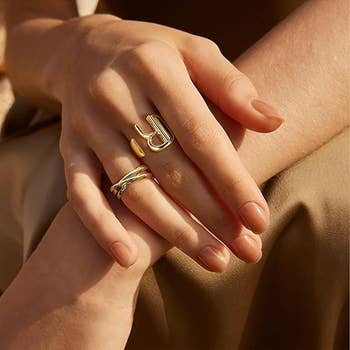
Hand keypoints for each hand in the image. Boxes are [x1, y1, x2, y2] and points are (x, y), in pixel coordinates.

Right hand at [54, 14, 282, 271]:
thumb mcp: (193, 51)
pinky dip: (102, 227)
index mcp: (155, 69)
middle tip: (246, 250)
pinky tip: (129, 258)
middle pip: (172, 170)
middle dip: (212, 215)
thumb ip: (231, 86)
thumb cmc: (150, 51)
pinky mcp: (70, 148)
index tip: (259, 217)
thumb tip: (272, 122)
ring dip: (174, 231)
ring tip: (213, 260)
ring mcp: (89, 127)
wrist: (83, 50)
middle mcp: (117, 98)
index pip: (202, 136)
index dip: (232, 180)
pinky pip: (80, 193)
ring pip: (134, 189)